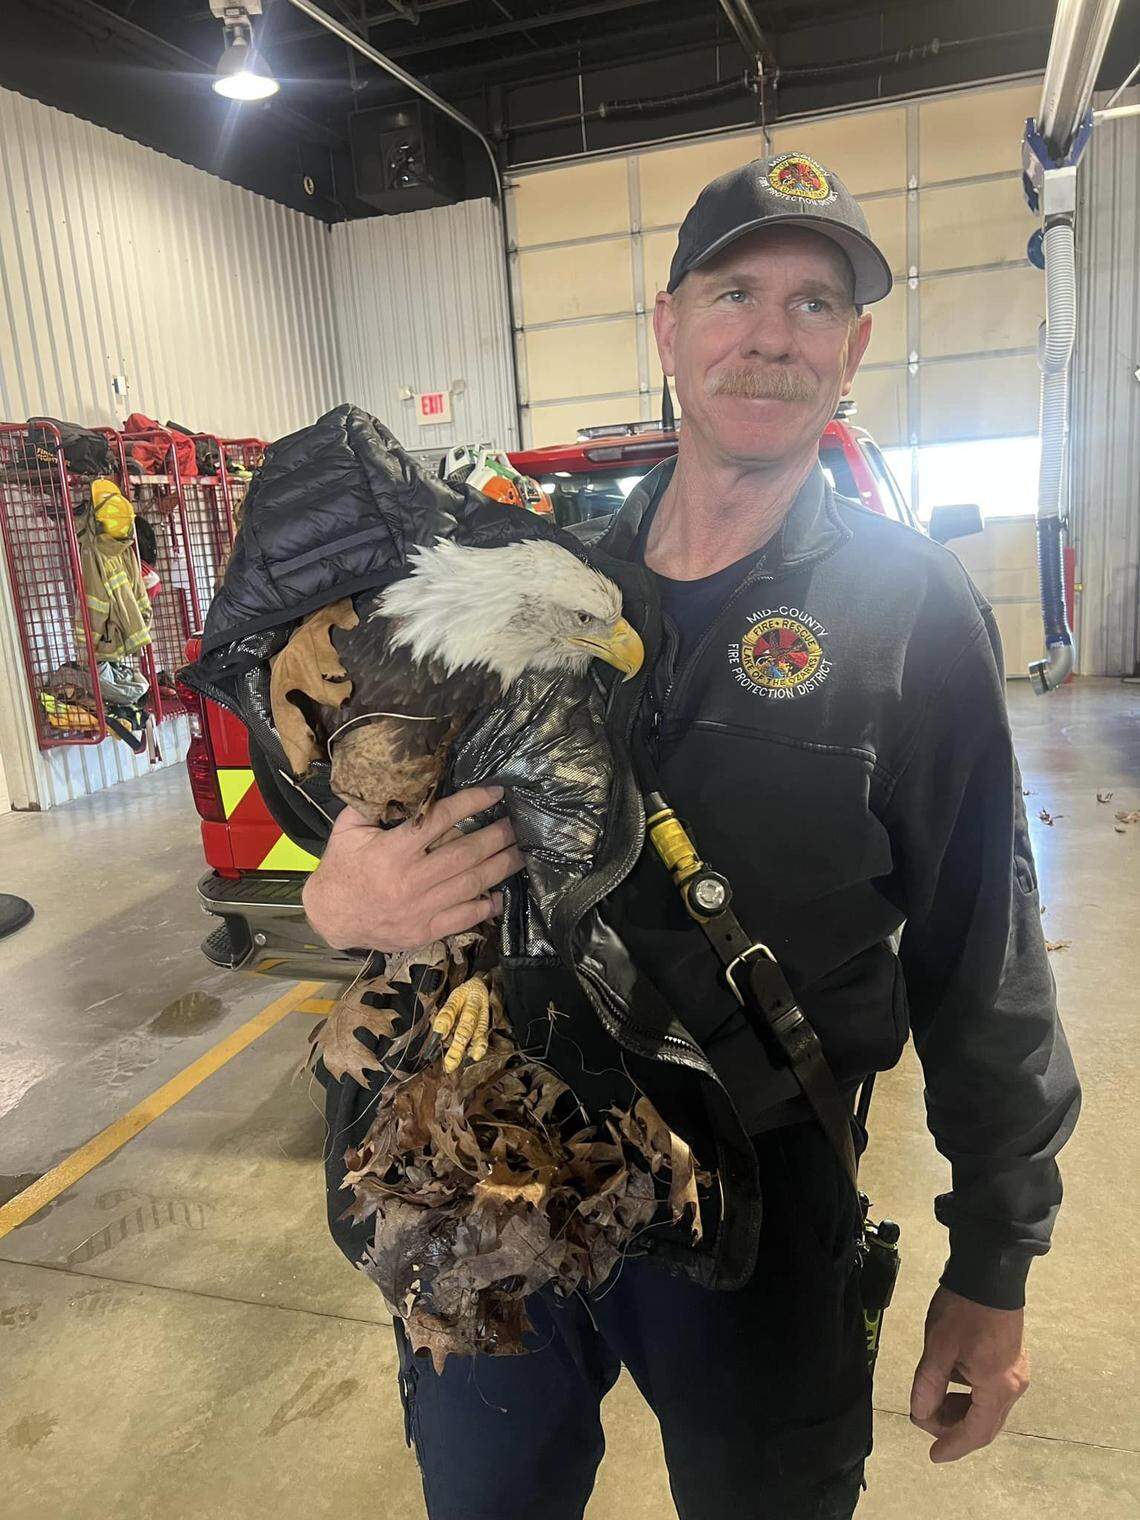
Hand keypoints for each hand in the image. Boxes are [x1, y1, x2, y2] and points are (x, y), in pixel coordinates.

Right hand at [301, 786, 522, 952]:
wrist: (330, 916)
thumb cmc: (342, 867)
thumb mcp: (347, 830)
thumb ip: (372, 805)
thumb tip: (399, 776)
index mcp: (392, 851)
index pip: (439, 820)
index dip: (470, 803)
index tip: (495, 792)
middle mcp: (410, 879)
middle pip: (464, 854)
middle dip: (496, 836)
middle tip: (518, 823)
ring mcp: (420, 909)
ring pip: (470, 885)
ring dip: (500, 867)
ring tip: (520, 851)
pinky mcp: (425, 931)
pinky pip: (463, 918)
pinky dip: (485, 907)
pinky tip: (501, 894)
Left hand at [909, 1286, 1029, 1462]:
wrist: (990, 1272)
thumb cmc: (964, 1309)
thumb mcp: (939, 1346)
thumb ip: (929, 1383)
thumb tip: (920, 1411)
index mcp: (997, 1387)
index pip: (975, 1432)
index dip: (953, 1445)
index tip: (934, 1455)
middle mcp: (1013, 1385)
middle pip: (984, 1423)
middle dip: (954, 1428)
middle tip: (925, 1420)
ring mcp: (1016, 1371)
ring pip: (988, 1407)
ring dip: (961, 1410)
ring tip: (933, 1400)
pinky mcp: (1013, 1357)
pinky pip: (992, 1390)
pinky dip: (970, 1394)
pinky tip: (951, 1381)